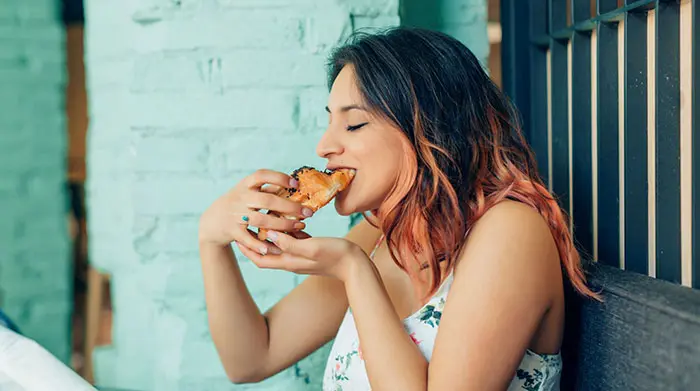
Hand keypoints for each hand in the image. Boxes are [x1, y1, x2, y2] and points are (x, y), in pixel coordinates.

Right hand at [198, 169, 314, 253]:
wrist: (212, 221)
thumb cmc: (238, 203)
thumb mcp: (248, 191)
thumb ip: (267, 188)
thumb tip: (294, 183)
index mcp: (245, 185)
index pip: (261, 175)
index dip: (279, 178)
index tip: (295, 183)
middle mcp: (240, 198)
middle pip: (267, 201)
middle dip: (290, 207)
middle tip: (308, 212)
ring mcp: (235, 215)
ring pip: (261, 220)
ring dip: (282, 225)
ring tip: (299, 227)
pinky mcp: (232, 231)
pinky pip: (249, 239)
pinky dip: (261, 244)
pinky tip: (275, 248)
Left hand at [235, 230, 366, 280]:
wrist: (356, 265)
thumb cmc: (336, 255)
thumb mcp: (311, 247)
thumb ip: (290, 243)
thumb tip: (270, 236)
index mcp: (289, 262)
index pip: (260, 259)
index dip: (247, 249)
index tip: (238, 235)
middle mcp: (292, 261)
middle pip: (267, 252)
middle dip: (256, 240)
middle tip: (248, 224)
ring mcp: (302, 256)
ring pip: (280, 245)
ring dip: (272, 233)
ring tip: (265, 218)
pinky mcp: (311, 250)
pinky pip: (294, 240)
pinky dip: (287, 231)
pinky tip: (288, 219)